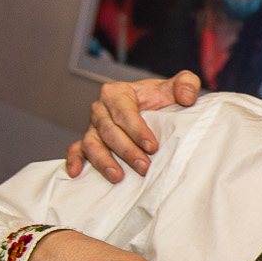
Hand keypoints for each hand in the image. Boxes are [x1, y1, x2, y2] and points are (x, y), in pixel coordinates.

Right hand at [65, 71, 201, 181]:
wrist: (152, 110)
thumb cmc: (160, 99)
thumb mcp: (175, 87)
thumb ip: (186, 83)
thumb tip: (187, 97)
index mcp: (117, 93)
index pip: (124, 112)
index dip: (137, 130)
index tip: (152, 146)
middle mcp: (101, 109)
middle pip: (109, 131)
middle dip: (126, 151)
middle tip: (144, 167)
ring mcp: (92, 127)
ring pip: (92, 144)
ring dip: (103, 161)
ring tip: (118, 177)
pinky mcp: (87, 141)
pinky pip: (76, 150)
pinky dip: (74, 160)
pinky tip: (77, 173)